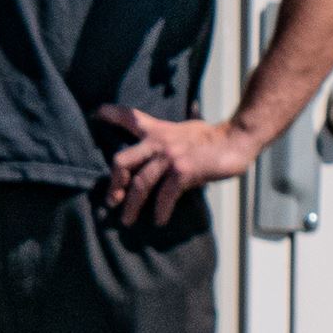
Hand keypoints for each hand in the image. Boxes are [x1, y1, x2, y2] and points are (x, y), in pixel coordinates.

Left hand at [99, 107, 260, 226]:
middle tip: (112, 200)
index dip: (111, 114)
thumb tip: (152, 161)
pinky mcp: (183, 171)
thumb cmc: (211, 139)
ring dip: (131, 206)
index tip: (96, 113)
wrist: (235, 139)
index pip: (130, 118)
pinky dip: (160, 211)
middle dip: (114, 183)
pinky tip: (159, 219)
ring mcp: (170, 157)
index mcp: (158, 131)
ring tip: (127, 220)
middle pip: (122, 161)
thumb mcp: (182, 131)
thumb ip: (165, 141)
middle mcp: (159, 142)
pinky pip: (164, 196)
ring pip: (139, 185)